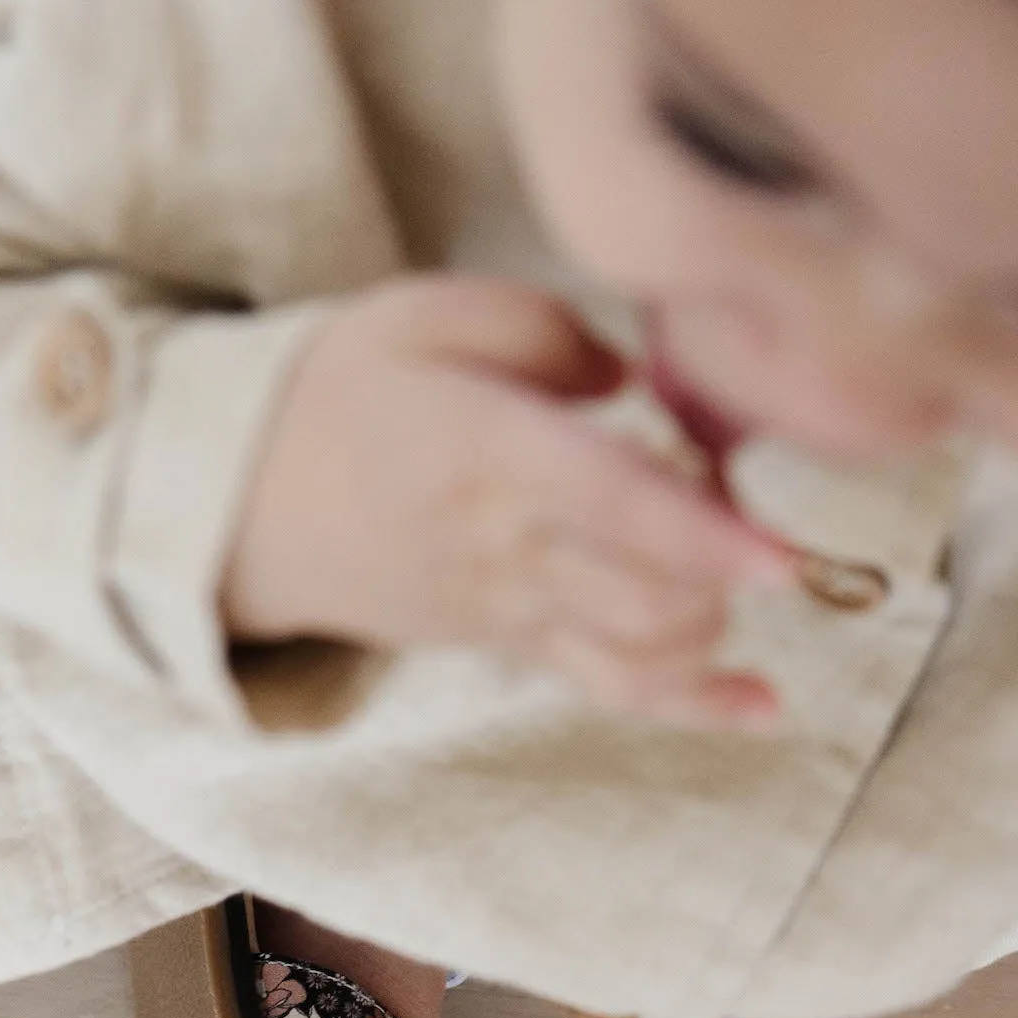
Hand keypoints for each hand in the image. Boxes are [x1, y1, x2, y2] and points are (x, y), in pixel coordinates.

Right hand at [219, 274, 798, 725]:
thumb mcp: (423, 313)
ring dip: (709, 623)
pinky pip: (607, 687)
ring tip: (733, 571)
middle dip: (725, 572)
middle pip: (639, 593)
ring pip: (632, 650)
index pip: (606, 504)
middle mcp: (502, 545)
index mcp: (484, 452)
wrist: (238, 502)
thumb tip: (632, 378)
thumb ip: (543, 331)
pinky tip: (766, 704)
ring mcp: (506, 606)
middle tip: (756, 513)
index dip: (697, 534)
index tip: (778, 550)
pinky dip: (692, 703)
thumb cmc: (336, 392)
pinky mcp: (508, 640)